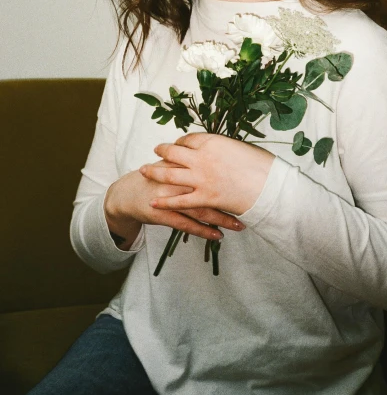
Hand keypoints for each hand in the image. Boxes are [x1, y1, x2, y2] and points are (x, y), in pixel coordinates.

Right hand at [104, 162, 244, 249]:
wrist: (128, 193)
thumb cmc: (157, 177)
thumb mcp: (174, 163)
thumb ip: (193, 160)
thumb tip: (226, 158)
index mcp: (180, 164)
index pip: (209, 169)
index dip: (230, 177)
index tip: (249, 185)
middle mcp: (175, 180)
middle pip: (207, 189)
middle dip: (230, 200)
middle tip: (250, 207)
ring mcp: (168, 198)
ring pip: (199, 209)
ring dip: (221, 219)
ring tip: (239, 226)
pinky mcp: (161, 214)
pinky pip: (186, 224)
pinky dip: (203, 231)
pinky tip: (217, 236)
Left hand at [140, 132, 274, 215]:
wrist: (269, 186)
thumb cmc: (262, 165)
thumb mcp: (241, 148)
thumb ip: (224, 148)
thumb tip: (219, 151)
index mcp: (212, 141)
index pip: (189, 139)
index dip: (181, 141)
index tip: (178, 144)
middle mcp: (202, 157)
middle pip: (173, 152)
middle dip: (162, 151)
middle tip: (155, 150)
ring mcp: (201, 178)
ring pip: (169, 174)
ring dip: (154, 171)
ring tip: (143, 170)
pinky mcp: (204, 198)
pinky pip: (179, 201)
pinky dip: (164, 202)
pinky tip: (154, 201)